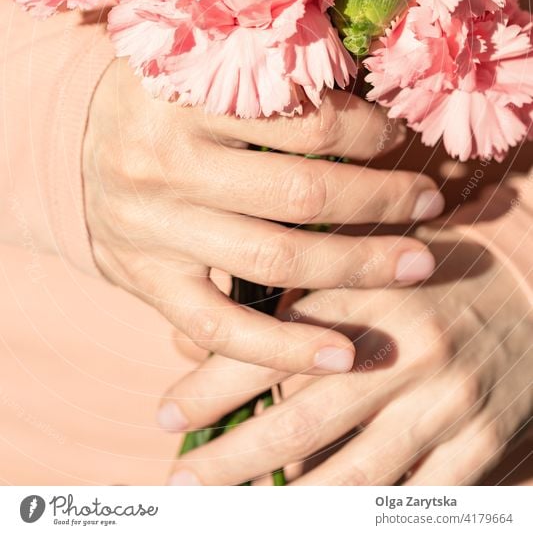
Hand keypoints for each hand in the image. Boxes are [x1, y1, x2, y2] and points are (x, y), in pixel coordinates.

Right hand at [83, 57, 443, 377]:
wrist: (77, 148)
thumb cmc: (162, 101)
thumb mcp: (202, 64)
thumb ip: (268, 72)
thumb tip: (368, 83)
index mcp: (185, 93)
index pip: (303, 117)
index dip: (369, 131)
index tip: (400, 138)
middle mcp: (164, 161)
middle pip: (299, 192)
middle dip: (380, 201)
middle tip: (430, 201)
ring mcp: (152, 228)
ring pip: (273, 258)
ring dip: (357, 266)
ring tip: (416, 265)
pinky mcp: (145, 280)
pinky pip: (218, 327)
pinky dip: (282, 349)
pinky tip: (341, 356)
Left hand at [162, 206, 531, 484]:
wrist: (528, 285)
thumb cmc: (426, 273)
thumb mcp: (356, 264)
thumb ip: (285, 295)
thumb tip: (195, 337)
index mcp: (369, 294)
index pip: (274, 346)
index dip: (212, 386)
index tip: (165, 413)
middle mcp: (405, 349)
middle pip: (303, 419)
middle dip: (232, 458)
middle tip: (181, 482)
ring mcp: (446, 401)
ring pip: (352, 472)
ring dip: (286, 503)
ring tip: (234, 515)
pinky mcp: (479, 441)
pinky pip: (414, 498)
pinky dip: (362, 516)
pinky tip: (320, 519)